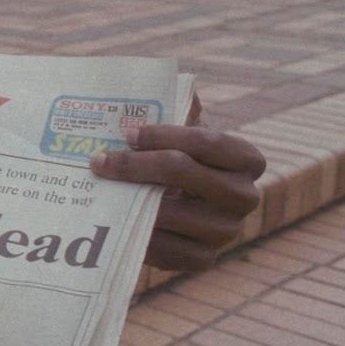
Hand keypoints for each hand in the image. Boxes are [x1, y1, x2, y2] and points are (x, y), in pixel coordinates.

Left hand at [89, 94, 265, 270]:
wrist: (179, 208)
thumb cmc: (180, 159)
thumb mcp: (182, 133)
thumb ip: (180, 109)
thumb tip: (181, 86)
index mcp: (246, 159)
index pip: (209, 141)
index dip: (166, 134)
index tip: (128, 131)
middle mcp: (245, 197)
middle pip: (185, 172)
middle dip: (136, 163)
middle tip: (98, 159)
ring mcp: (226, 231)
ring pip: (172, 211)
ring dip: (130, 196)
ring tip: (100, 185)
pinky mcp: (203, 259)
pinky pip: (167, 248)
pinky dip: (136, 231)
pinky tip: (111, 216)